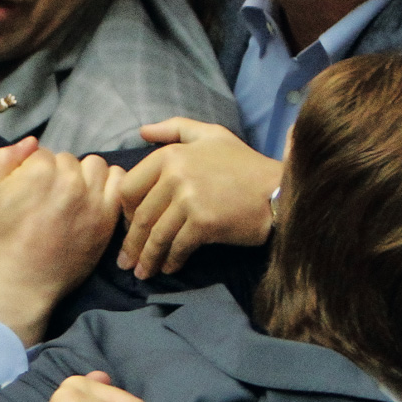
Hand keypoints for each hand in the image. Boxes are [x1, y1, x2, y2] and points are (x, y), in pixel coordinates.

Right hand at [0, 147, 123, 344]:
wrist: (21, 282)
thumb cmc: (1, 238)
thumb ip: (6, 158)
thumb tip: (32, 141)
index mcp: (39, 171)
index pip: (43, 153)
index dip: (35, 170)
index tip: (32, 190)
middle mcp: (69, 180)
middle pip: (68, 159)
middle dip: (59, 173)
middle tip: (51, 197)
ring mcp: (92, 199)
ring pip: (95, 166)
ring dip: (84, 175)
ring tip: (73, 195)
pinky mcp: (107, 217)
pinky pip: (120, 183)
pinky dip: (110, 185)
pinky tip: (95, 197)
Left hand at [117, 118, 281, 279]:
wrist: (277, 190)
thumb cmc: (243, 163)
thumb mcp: (210, 135)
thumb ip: (174, 129)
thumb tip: (142, 132)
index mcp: (171, 155)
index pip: (129, 188)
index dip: (125, 211)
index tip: (128, 225)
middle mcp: (175, 175)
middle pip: (140, 216)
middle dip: (132, 243)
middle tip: (126, 261)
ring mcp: (189, 200)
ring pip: (156, 235)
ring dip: (148, 258)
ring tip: (143, 272)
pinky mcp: (203, 223)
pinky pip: (178, 247)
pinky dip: (172, 261)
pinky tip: (170, 268)